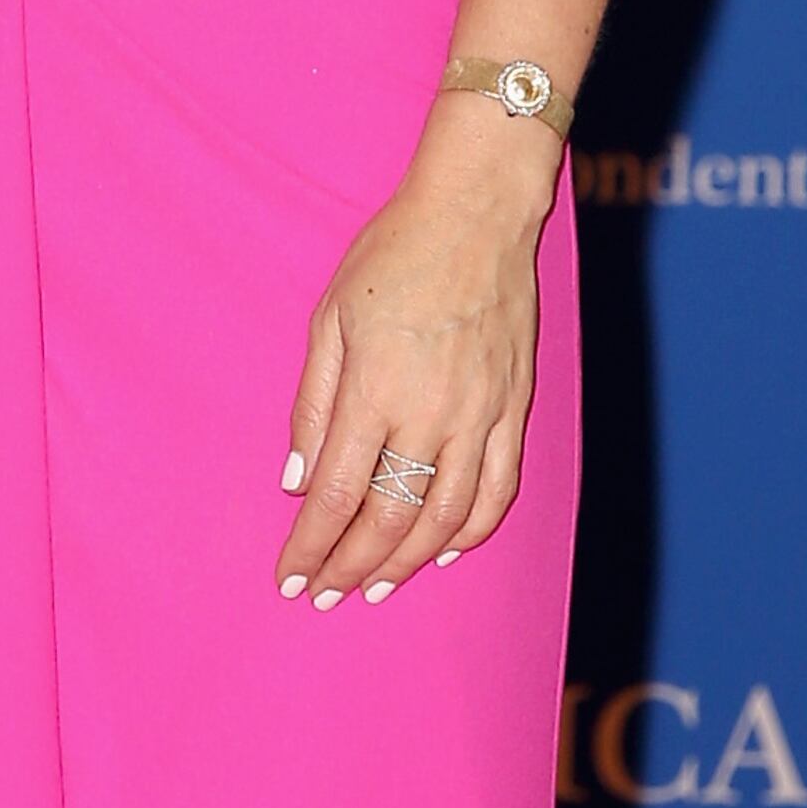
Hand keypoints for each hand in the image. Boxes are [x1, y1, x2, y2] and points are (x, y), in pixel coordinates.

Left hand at [276, 110, 546, 602]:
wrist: (478, 213)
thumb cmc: (394, 254)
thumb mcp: (329, 317)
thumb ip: (312, 405)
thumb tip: (298, 481)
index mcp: (375, 389)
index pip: (338, 494)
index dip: (312, 546)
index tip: (292, 579)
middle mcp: (432, 411)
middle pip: (390, 518)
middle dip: (352, 566)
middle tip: (326, 594)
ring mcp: (481, 414)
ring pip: (446, 517)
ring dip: (407, 562)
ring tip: (376, 588)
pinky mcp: (515, 408)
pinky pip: (500, 488)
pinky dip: (473, 531)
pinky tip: (445, 553)